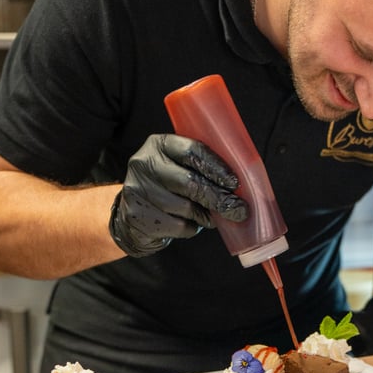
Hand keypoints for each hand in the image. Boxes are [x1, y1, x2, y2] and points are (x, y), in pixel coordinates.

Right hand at [109, 134, 247, 256]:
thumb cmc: (166, 188)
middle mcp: (144, 163)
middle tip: (239, 209)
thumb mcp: (177, 167)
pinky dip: (191, 228)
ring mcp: (138, 190)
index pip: (192, 151)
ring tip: (210, 216)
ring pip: (186, 208)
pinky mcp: (139, 216)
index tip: (234, 182)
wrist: (132, 217)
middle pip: (191, 182)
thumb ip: (199, 168)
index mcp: (159, 144)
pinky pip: (178, 226)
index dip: (216, 167)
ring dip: (206, 215)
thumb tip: (239, 187)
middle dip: (219, 198)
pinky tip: (190, 224)